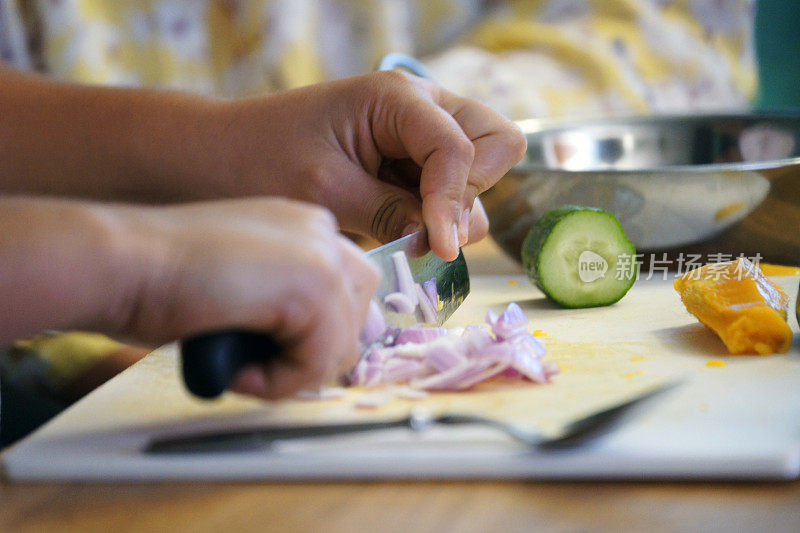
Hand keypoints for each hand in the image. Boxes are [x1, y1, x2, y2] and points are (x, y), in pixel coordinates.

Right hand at [107, 198, 378, 398]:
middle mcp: (322, 232)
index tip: (272, 353)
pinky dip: (277, 383)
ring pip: (339, 347)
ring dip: (290, 373)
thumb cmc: (160, 277)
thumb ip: (287, 303)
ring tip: (239, 365)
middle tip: (258, 364)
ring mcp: (322, 256)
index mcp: (304, 226)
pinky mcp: (314, 287)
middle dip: (312, 355)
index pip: (350, 294)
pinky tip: (236, 370)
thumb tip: (326, 350)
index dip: (315, 336)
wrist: (123, 262)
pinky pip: (316, 363)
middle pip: (356, 319)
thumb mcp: (243, 284)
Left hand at [217, 71, 526, 259]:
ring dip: (456, 206)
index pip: (460, 150)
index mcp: (398, 99)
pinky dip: (436, 212)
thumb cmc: (259, 162)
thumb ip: (393, 213)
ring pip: (479, 168)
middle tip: (430, 224)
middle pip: (496, 143)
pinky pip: (447, 186)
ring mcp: (417, 133)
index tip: (437, 249)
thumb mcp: (328, 192)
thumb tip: (446, 242)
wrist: (215, 158)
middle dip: (473, 189)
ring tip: (404, 231)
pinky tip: (396, 228)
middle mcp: (418, 107)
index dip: (453, 202)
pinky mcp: (405, 161)